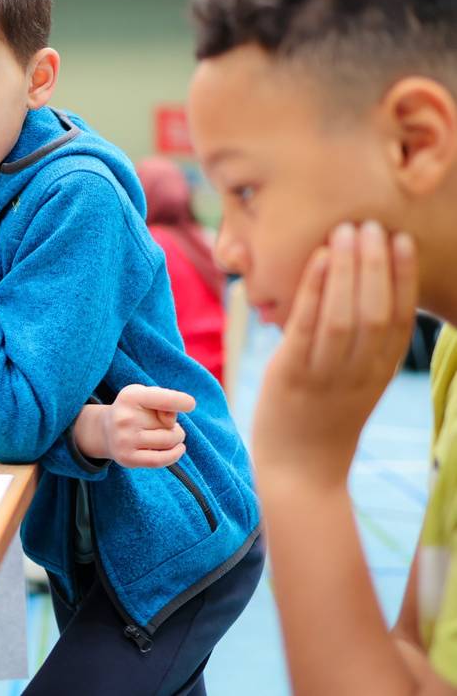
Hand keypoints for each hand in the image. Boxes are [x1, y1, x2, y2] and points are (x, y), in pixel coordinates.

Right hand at [73, 384, 195, 467]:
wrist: (106, 430)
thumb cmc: (134, 409)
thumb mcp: (145, 395)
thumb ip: (164, 401)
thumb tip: (171, 422)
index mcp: (130, 396)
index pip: (163, 399)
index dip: (181, 402)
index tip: (190, 404)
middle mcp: (125, 418)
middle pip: (169, 424)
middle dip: (174, 425)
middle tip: (165, 424)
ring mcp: (124, 439)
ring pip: (168, 442)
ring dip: (176, 439)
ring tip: (168, 434)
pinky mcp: (127, 458)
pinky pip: (161, 460)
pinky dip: (175, 455)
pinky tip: (179, 449)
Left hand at [252, 222, 416, 488]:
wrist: (298, 474)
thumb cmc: (322, 421)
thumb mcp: (357, 385)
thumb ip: (364, 348)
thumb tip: (361, 296)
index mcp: (379, 373)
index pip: (399, 318)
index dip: (403, 277)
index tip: (402, 240)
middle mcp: (358, 373)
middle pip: (375, 311)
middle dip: (376, 263)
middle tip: (372, 223)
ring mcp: (325, 376)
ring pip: (344, 315)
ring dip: (347, 269)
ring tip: (346, 231)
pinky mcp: (291, 376)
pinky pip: (305, 326)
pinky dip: (312, 289)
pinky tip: (315, 259)